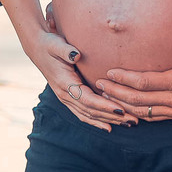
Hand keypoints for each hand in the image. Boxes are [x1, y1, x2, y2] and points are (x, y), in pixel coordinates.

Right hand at [22, 2, 137, 131]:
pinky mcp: (68, 97)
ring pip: (88, 115)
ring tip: (127, 125)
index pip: (88, 99)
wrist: (38, 48)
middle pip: (91, 111)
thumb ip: (66, 50)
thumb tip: (76, 55)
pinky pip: (83, 113)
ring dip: (108, 121)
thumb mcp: (56, 44)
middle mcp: (65, 95)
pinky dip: (96, 121)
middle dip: (112, 117)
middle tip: (133, 121)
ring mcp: (66, 98)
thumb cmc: (50, 45)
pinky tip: (109, 126)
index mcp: (65, 84)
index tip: (121, 110)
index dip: (105, 106)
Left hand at [97, 9, 171, 126]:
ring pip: (141, 111)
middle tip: (97, 85)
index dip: (125, 78)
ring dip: (121, 104)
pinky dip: (135, 114)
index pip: (145, 82)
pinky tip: (126, 109)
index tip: (110, 71)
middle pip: (137, 99)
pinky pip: (151, 117)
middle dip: (115, 92)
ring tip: (105, 97)